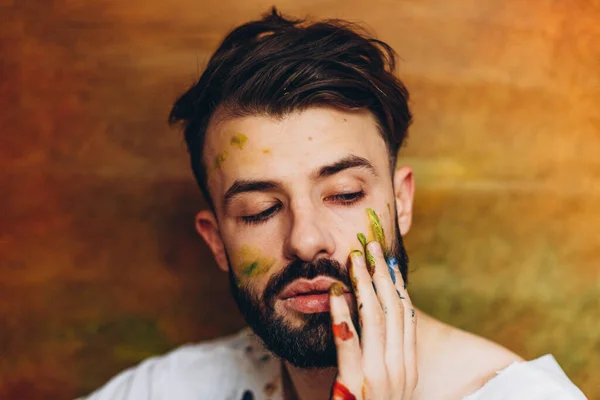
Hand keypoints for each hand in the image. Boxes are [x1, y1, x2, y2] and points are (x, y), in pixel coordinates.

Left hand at [329, 241, 417, 398]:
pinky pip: (349, 342)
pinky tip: (335, 293)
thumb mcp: (385, 387)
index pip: (406, 315)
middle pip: (393, 309)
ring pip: (376, 319)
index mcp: (408, 368)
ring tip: (353, 258)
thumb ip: (384, 359)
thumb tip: (375, 325)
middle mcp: (400, 369)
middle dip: (381, 274)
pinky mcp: (356, 385)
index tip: (385, 260)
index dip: (395, 284)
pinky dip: (342, 314)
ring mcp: (381, 378)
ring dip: (363, 284)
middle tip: (370, 245)